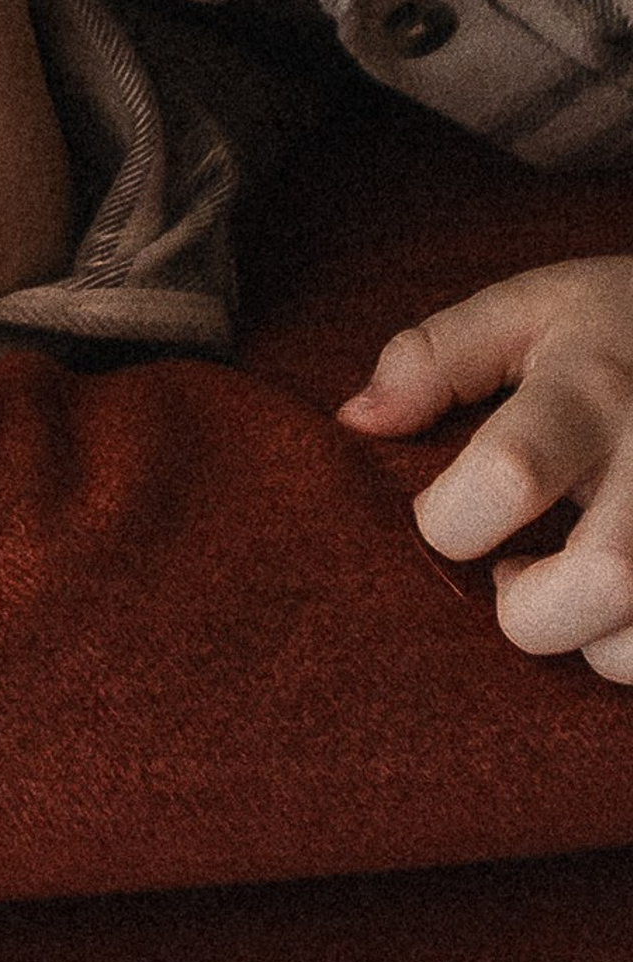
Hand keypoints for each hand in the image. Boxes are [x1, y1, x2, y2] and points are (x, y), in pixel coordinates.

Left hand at [338, 258, 632, 677]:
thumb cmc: (619, 327)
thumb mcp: (529, 310)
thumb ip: (436, 358)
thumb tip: (356, 422)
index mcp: (589, 389)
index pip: (510, 473)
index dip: (449, 518)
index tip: (443, 512)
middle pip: (606, 577)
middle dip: (532, 612)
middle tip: (511, 577)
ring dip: (591, 642)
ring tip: (571, 591)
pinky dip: (630, 652)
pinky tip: (617, 607)